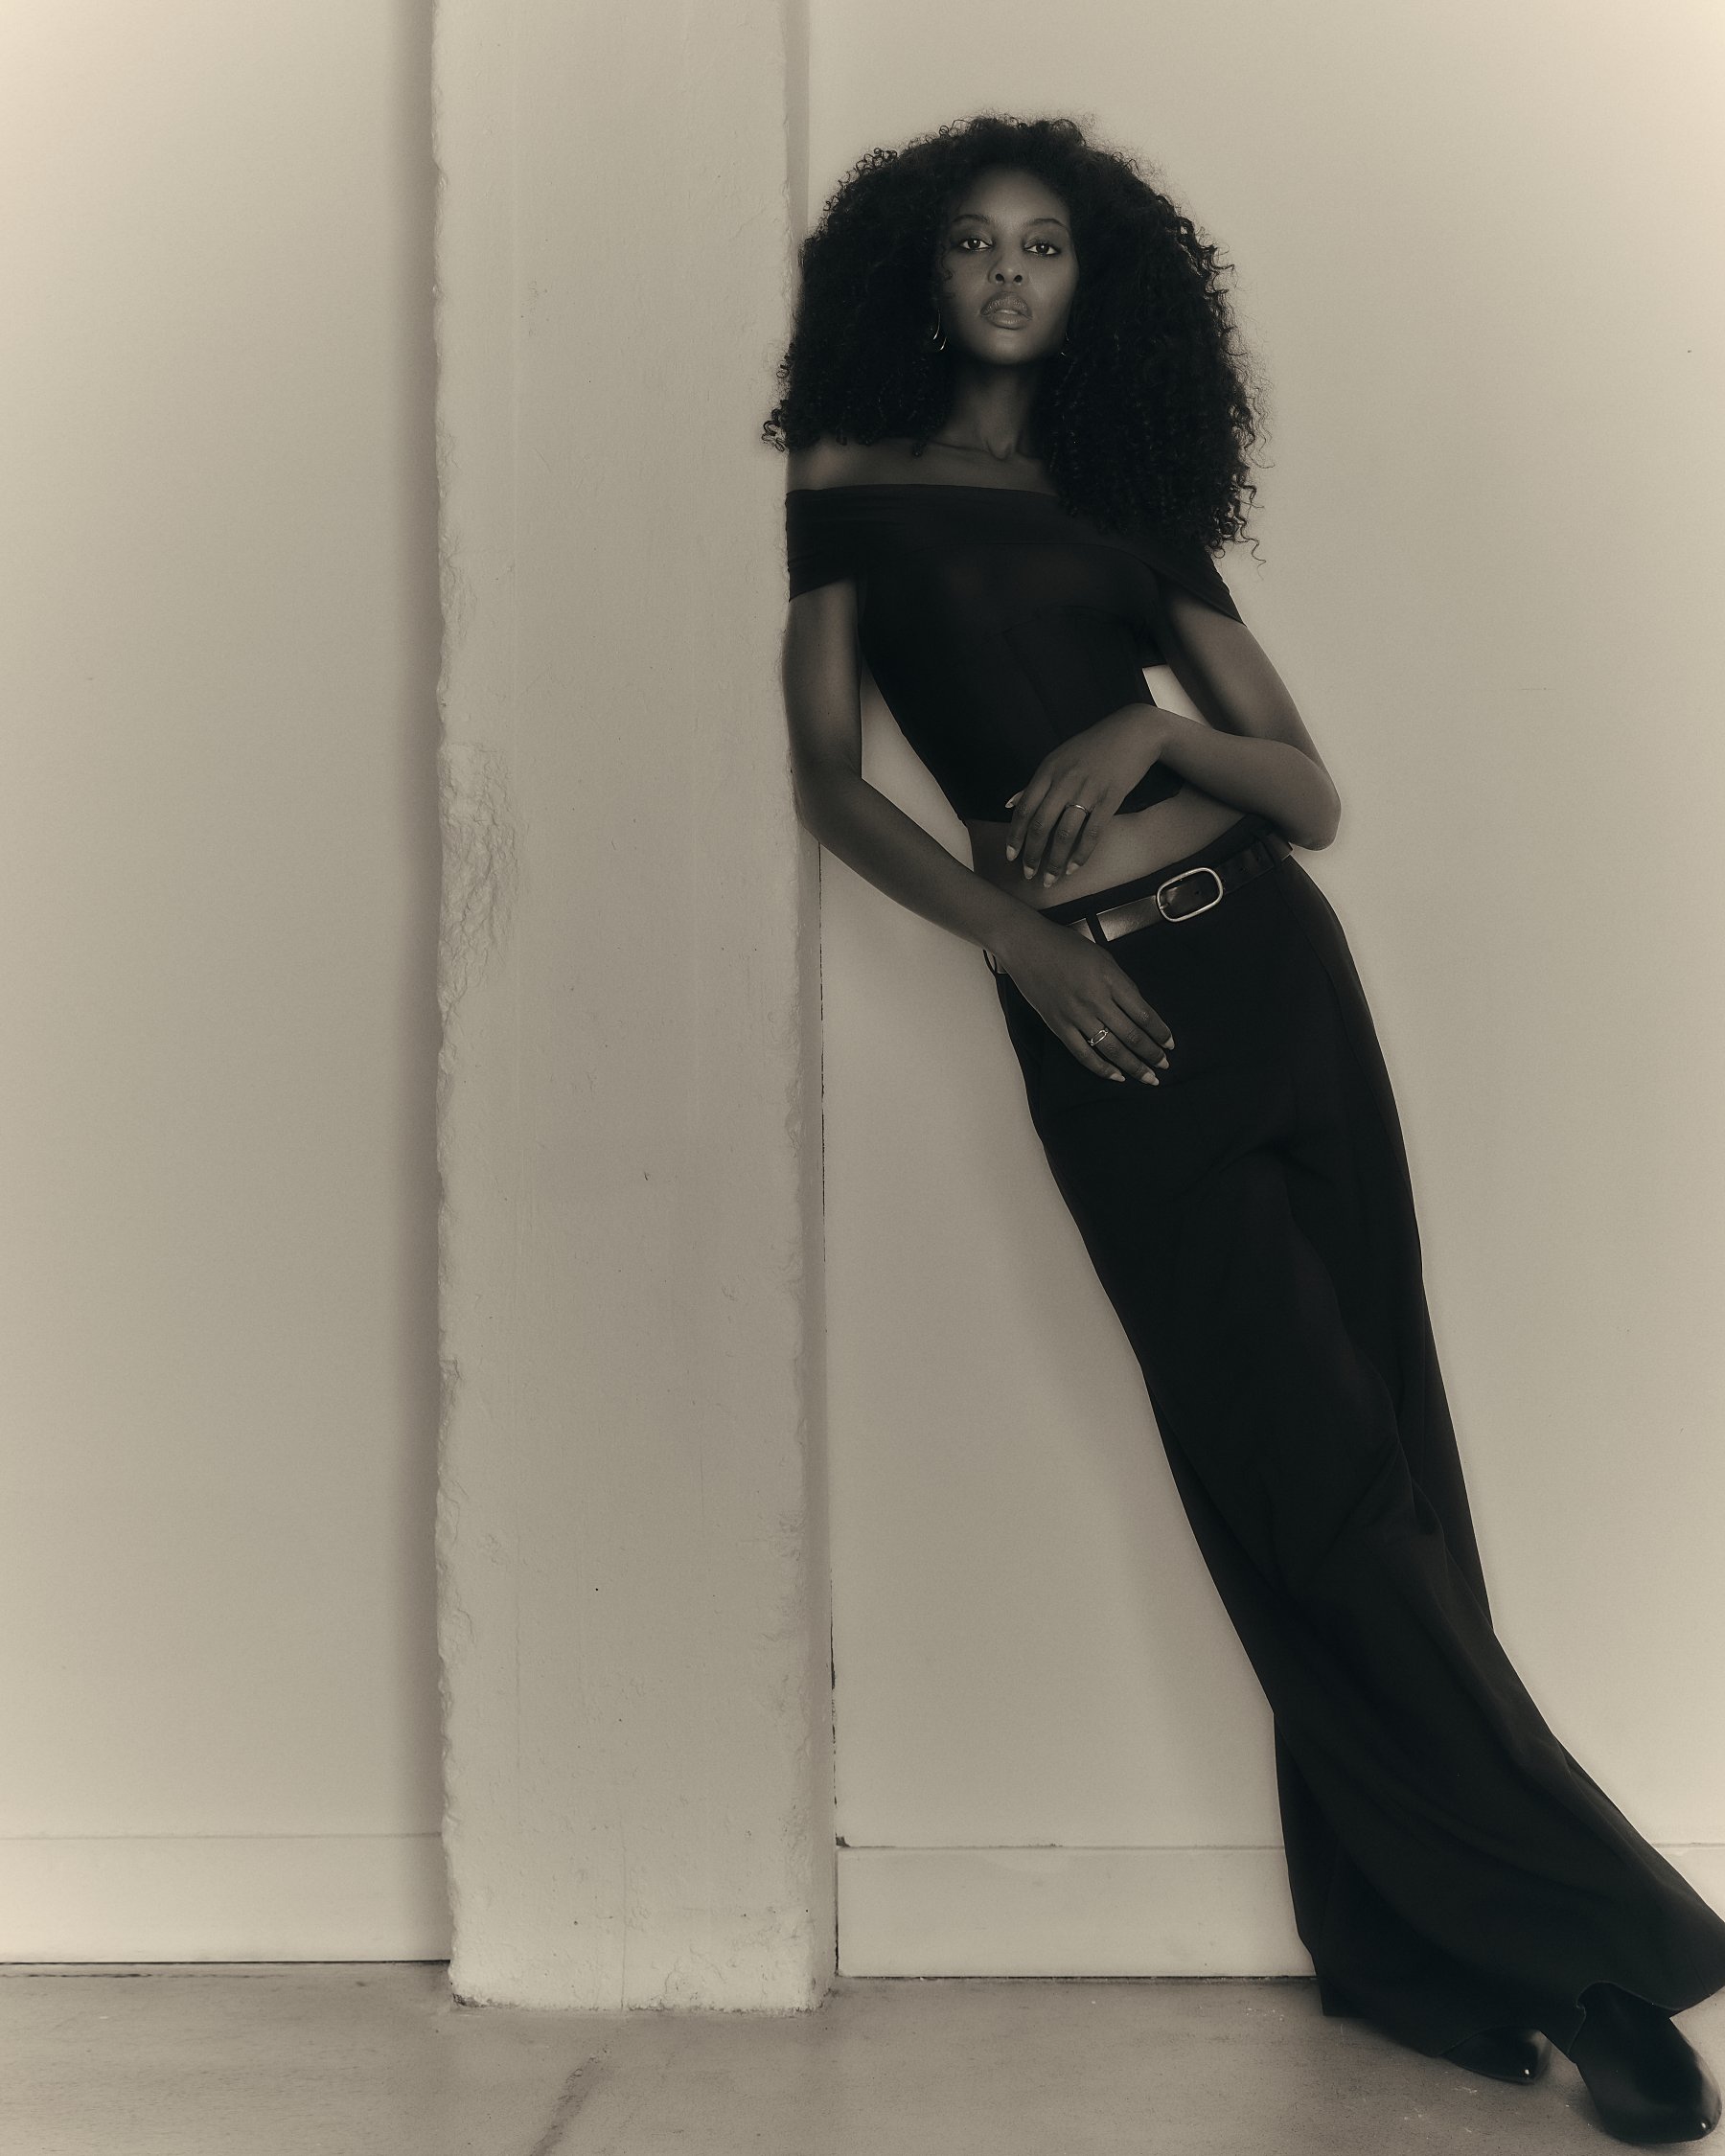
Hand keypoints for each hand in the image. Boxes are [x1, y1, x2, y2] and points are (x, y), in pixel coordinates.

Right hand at [996, 915, 1173, 1084]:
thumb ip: (1121, 984)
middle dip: (1152, 1054)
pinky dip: (1102, 1068)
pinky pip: (1083, 1054)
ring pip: (1111, 1049)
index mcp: (1110, 979)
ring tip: (1148, 1077)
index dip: (1160, 1032)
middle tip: (1164, 1065)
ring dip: (1133, 1066)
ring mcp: (1076, 1015)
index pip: (1144, 1014)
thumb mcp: (1103, 957)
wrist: (1026, 946)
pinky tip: (1116, 1076)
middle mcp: (1095, 999)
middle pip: (1131, 1035)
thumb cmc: (1065, 946)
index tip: (1170, 1043)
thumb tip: (1138, 1011)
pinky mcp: (1058, 1026)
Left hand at [1003, 705, 1169, 886]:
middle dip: (1032, 855)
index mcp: (1048, 771)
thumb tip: (1009, 804)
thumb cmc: (1092, 746)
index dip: (1015, 836)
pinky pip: (1092, 833)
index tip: (1010, 857)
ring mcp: (1088, 790)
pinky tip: (1074, 868)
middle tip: (1028, 875)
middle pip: (1041, 825)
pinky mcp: (1110, 799)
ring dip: (1055, 861)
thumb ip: (1033, 783)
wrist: (1132, 732)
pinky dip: (1081, 854)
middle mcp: (1064, 781)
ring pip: (1065, 834)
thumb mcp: (1057, 758)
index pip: (1024, 809)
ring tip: (1050, 879)